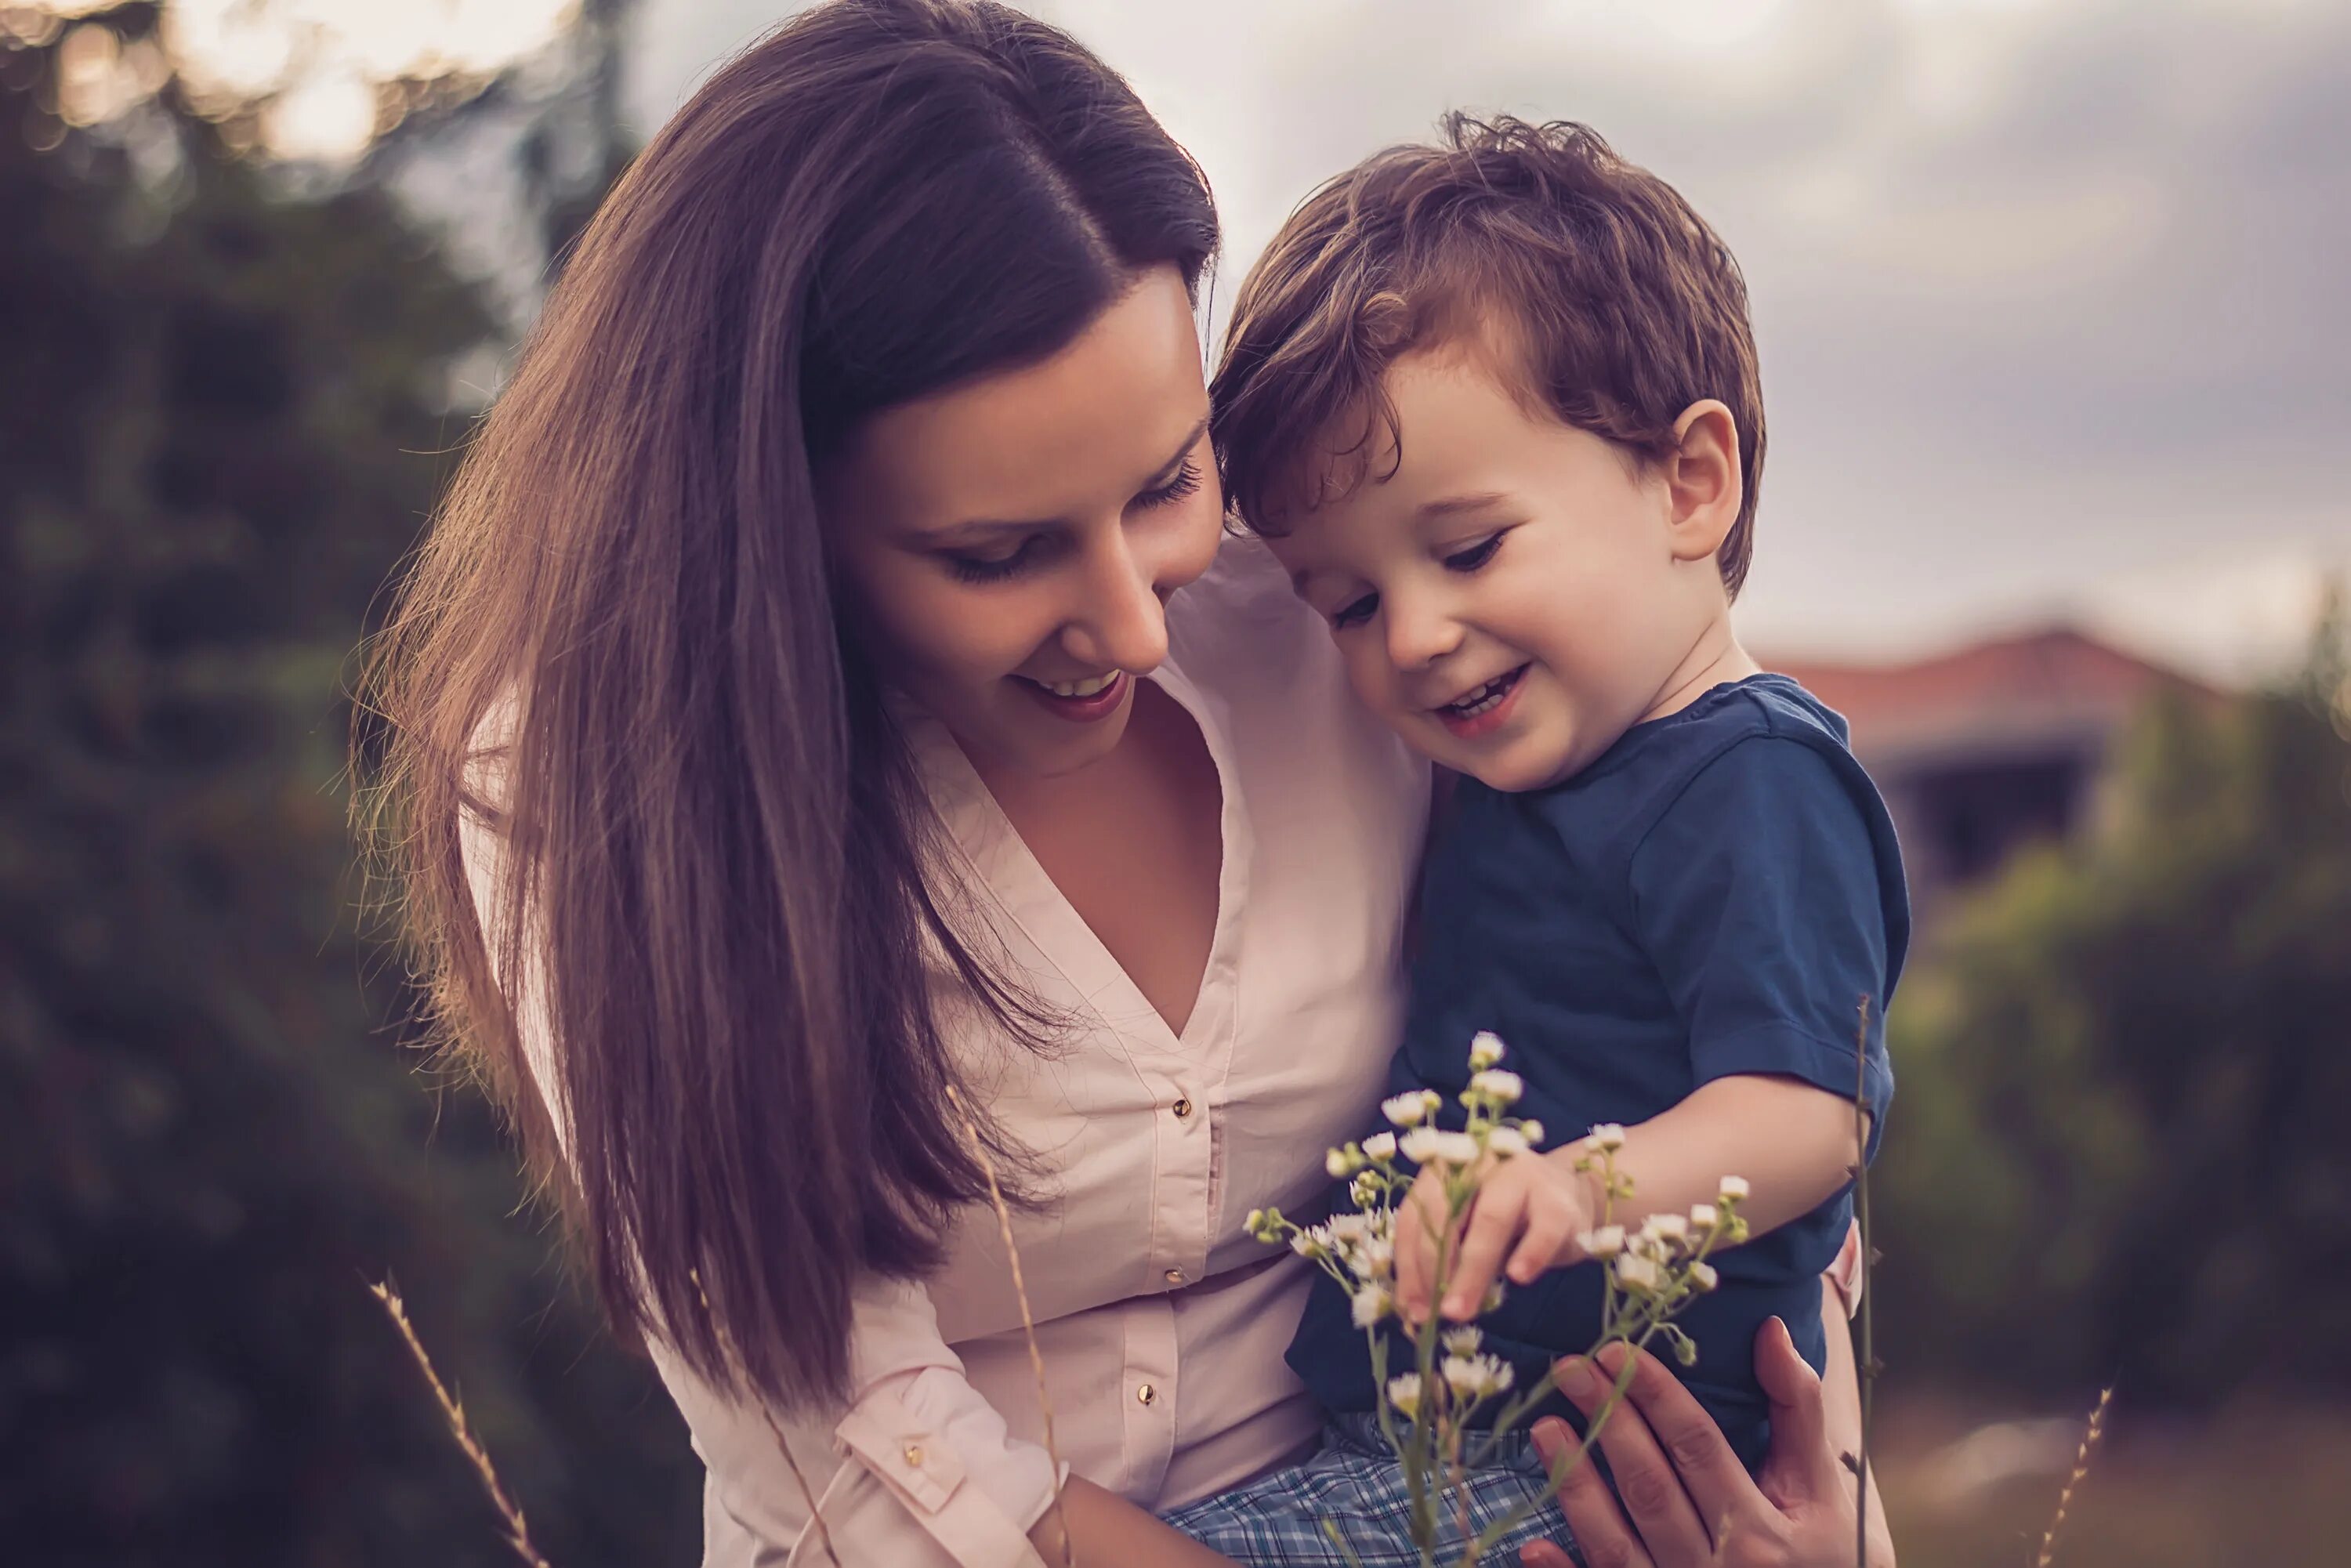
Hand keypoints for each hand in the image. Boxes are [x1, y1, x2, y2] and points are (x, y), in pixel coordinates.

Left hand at [1394, 1150, 1595, 1324]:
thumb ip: (1444, 1262)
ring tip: (1461, 1310)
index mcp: (1445, 1169)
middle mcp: (1479, 1165)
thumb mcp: (1468, 1233)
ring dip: (1471, 1271)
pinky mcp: (1558, 1201)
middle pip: (1447, 1215)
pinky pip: (1543, 1230)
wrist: (1572, 1199)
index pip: (1415, 1217)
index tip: (1410, 1309)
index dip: (1408, 1266)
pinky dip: (1529, 1254)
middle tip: (1434, 1314)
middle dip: (1434, 1269)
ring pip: (1491, 1221)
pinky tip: (1517, 1277)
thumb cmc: (1509, 1218)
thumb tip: (1417, 1310)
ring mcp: (1522, 1176)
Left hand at [1515, 1321, 1894, 1567]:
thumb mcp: (1824, 1490)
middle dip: (1609, 1423)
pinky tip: (1533, 1546)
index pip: (1698, 1447)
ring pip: (1617, 1545)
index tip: (1617, 1350)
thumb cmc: (1828, 1555)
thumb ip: (1797, 1411)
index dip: (1656, 1396)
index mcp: (1760, 1530)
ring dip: (1577, 1487)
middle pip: (1651, 1488)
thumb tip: (1771, 1330)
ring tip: (1545, 1430)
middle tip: (1568, 1369)